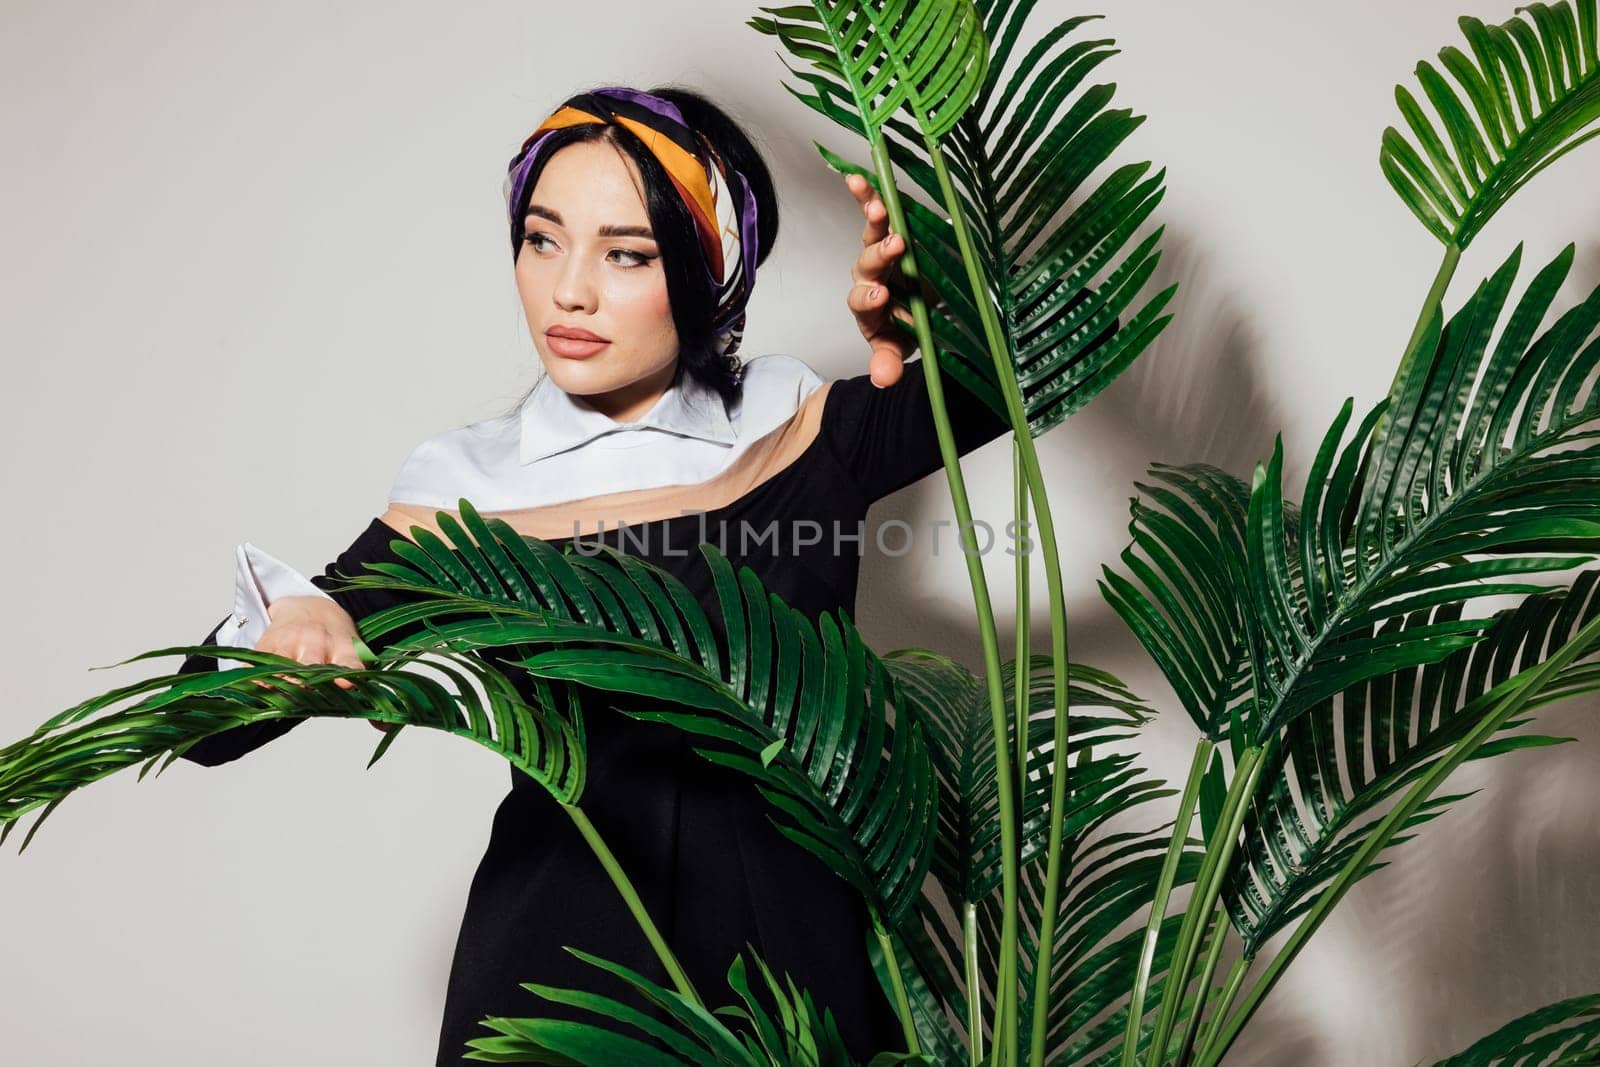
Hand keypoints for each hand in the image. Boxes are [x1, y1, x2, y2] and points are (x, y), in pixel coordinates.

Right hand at [249, 598, 393, 731]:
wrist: (309, 607)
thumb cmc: (335, 641)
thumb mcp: (355, 657)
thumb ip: (369, 694)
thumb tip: (386, 727)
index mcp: (344, 648)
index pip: (349, 663)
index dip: (348, 674)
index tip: (345, 684)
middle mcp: (318, 642)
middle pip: (310, 665)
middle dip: (306, 683)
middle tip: (304, 695)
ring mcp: (290, 641)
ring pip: (281, 667)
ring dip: (281, 685)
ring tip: (281, 698)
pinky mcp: (266, 644)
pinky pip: (258, 667)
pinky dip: (257, 681)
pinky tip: (258, 690)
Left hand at [844, 172, 916, 387]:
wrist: (921, 303)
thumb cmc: (909, 326)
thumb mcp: (900, 347)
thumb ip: (889, 360)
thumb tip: (883, 380)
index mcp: (870, 309)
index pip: (864, 305)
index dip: (870, 301)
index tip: (882, 297)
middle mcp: (869, 279)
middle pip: (868, 267)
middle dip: (879, 257)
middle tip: (895, 247)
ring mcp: (877, 254)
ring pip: (872, 236)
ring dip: (874, 221)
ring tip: (879, 207)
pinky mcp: (887, 232)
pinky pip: (875, 213)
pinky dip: (867, 196)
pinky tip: (857, 179)